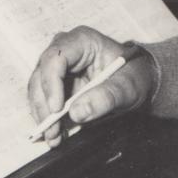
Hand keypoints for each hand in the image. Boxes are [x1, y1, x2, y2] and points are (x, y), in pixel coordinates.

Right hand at [26, 26, 154, 145]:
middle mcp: (65, 50)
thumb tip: (77, 113)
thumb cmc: (134, 76)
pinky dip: (47, 118)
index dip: (51, 83)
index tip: (57, 109)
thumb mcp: (128, 87)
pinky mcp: (56, 83)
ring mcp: (58, 67)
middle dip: (44, 105)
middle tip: (52, 130)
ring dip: (43, 115)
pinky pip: (44, 100)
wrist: (138, 80)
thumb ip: (106, 97)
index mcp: (83, 41)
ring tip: (53, 137)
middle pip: (41, 75)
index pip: (56, 58)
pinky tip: (54, 134)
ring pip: (38, 89)